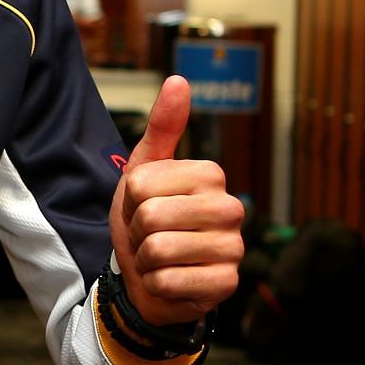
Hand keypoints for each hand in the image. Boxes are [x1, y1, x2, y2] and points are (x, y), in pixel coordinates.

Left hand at [109, 76, 244, 327]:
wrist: (148, 275)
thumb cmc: (146, 219)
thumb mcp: (145, 170)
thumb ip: (162, 127)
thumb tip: (179, 79)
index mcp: (211, 174)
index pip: (141, 184)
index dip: (131, 200)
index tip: (145, 206)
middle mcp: (231, 208)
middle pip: (151, 216)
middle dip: (137, 231)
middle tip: (150, 235)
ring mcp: (234, 249)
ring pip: (158, 250)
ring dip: (146, 260)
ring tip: (159, 257)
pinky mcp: (227, 284)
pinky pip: (169, 282)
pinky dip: (157, 284)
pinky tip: (171, 280)